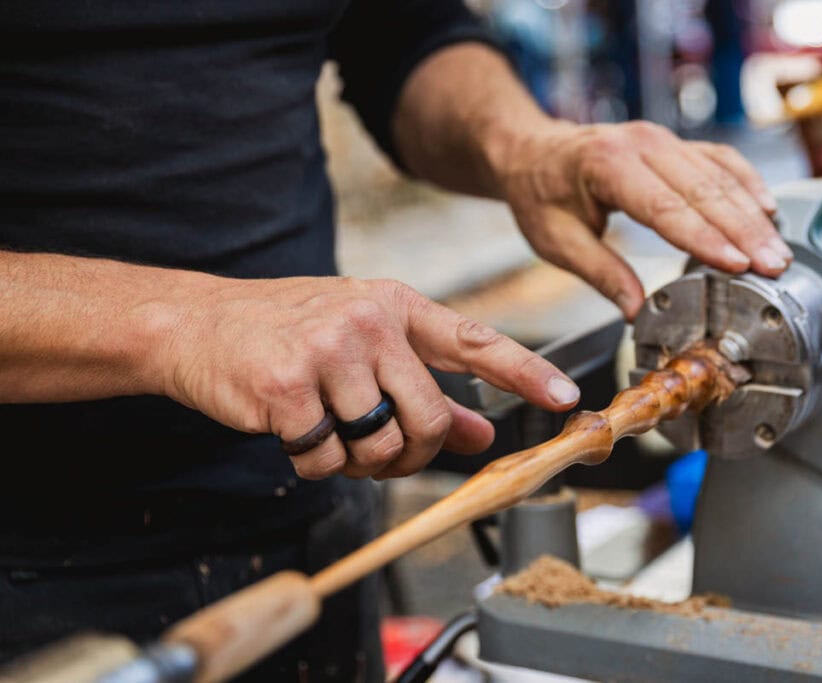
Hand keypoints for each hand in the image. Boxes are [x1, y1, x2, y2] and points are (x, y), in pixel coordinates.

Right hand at [158, 277, 578, 479]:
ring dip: (359, 461)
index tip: (566, 399)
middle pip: (430, 420)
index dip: (525, 373)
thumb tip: (482, 432)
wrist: (196, 323)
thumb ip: (427, 384)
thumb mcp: (366, 345)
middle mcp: (369, 320)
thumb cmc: (290, 332)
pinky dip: (314, 464)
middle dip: (413, 453)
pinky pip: (326, 460)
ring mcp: (327, 350)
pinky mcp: (286, 386)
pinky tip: (293, 431)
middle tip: (383, 450)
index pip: (474, 340)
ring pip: (380, 447)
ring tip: (330, 432)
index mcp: (396, 305)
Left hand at [495, 120, 791, 319]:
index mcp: (607, 165)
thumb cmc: (540, 192)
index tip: (738, 264)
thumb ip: (600, 274)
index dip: (705, 238)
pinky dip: (747, 183)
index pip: (666, 207)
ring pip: (719, 175)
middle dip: (745, 230)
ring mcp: (662, 139)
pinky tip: (768, 208)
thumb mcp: (556, 240)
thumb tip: (636, 312)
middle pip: (704, 189)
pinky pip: (719, 159)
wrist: (532, 148)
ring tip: (778, 249)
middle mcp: (642, 144)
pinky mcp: (675, 143)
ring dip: (753, 213)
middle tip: (775, 265)